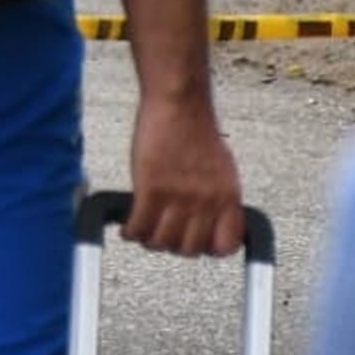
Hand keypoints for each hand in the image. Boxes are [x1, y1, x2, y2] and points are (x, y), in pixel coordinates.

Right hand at [124, 92, 244, 257]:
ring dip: (149, 241)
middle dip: (173, 246)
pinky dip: (130, 232)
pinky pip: (139, 227)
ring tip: (143, 231)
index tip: (197, 243)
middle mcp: (206, 202)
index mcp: (227, 198)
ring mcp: (178, 197)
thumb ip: (217, 197)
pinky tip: (127, 227)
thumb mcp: (222, 169)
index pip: (225, 245)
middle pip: (189, 249)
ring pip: (162, 243)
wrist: (179, 104)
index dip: (209, 250)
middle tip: (162, 234)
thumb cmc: (197, 130)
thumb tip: (207, 219)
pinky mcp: (151, 189)